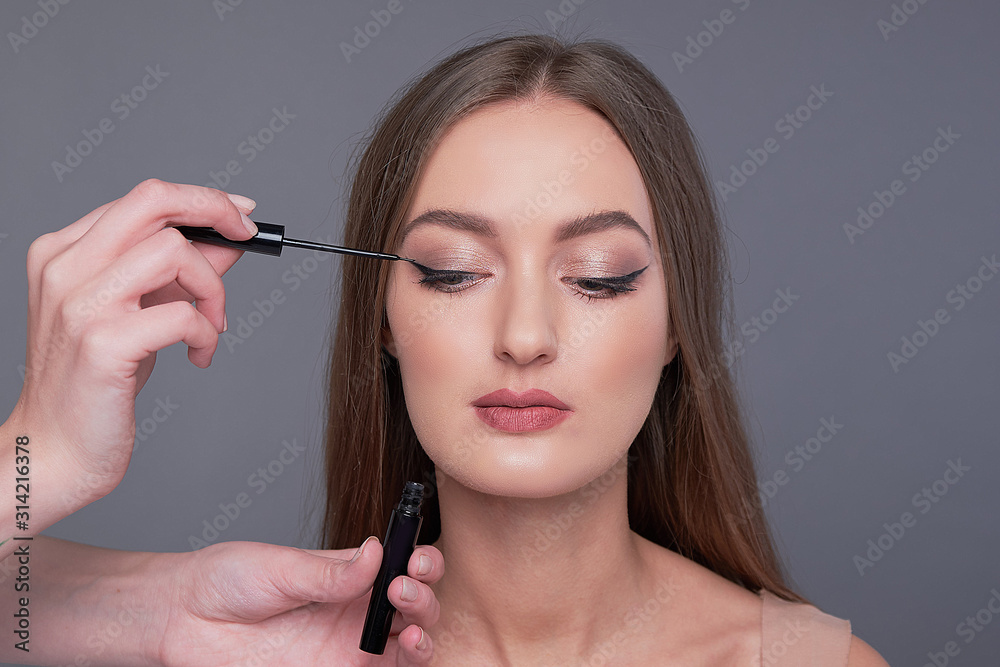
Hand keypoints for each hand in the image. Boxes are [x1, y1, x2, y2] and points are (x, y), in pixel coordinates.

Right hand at [9, 179, 256, 514]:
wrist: (54, 450)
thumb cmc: (94, 382)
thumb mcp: (137, 312)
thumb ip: (176, 273)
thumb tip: (228, 239)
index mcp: (63, 252)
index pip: (142, 199)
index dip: (200, 200)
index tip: (240, 213)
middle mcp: (63, 267)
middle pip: (154, 201)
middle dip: (215, 210)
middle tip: (247, 235)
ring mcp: (80, 303)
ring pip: (174, 251)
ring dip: (213, 288)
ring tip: (214, 324)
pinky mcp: (103, 342)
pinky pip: (184, 314)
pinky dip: (207, 333)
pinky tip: (199, 355)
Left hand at [154, 538, 443, 665]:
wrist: (184, 620)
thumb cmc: (227, 581)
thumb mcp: (281, 567)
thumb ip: (331, 571)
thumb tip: (376, 553)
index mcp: (349, 575)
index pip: (402, 567)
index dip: (421, 563)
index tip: (416, 560)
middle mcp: (354, 612)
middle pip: (414, 608)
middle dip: (424, 598)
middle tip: (403, 589)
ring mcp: (346, 648)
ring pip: (407, 647)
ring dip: (423, 637)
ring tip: (409, 629)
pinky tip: (403, 652)